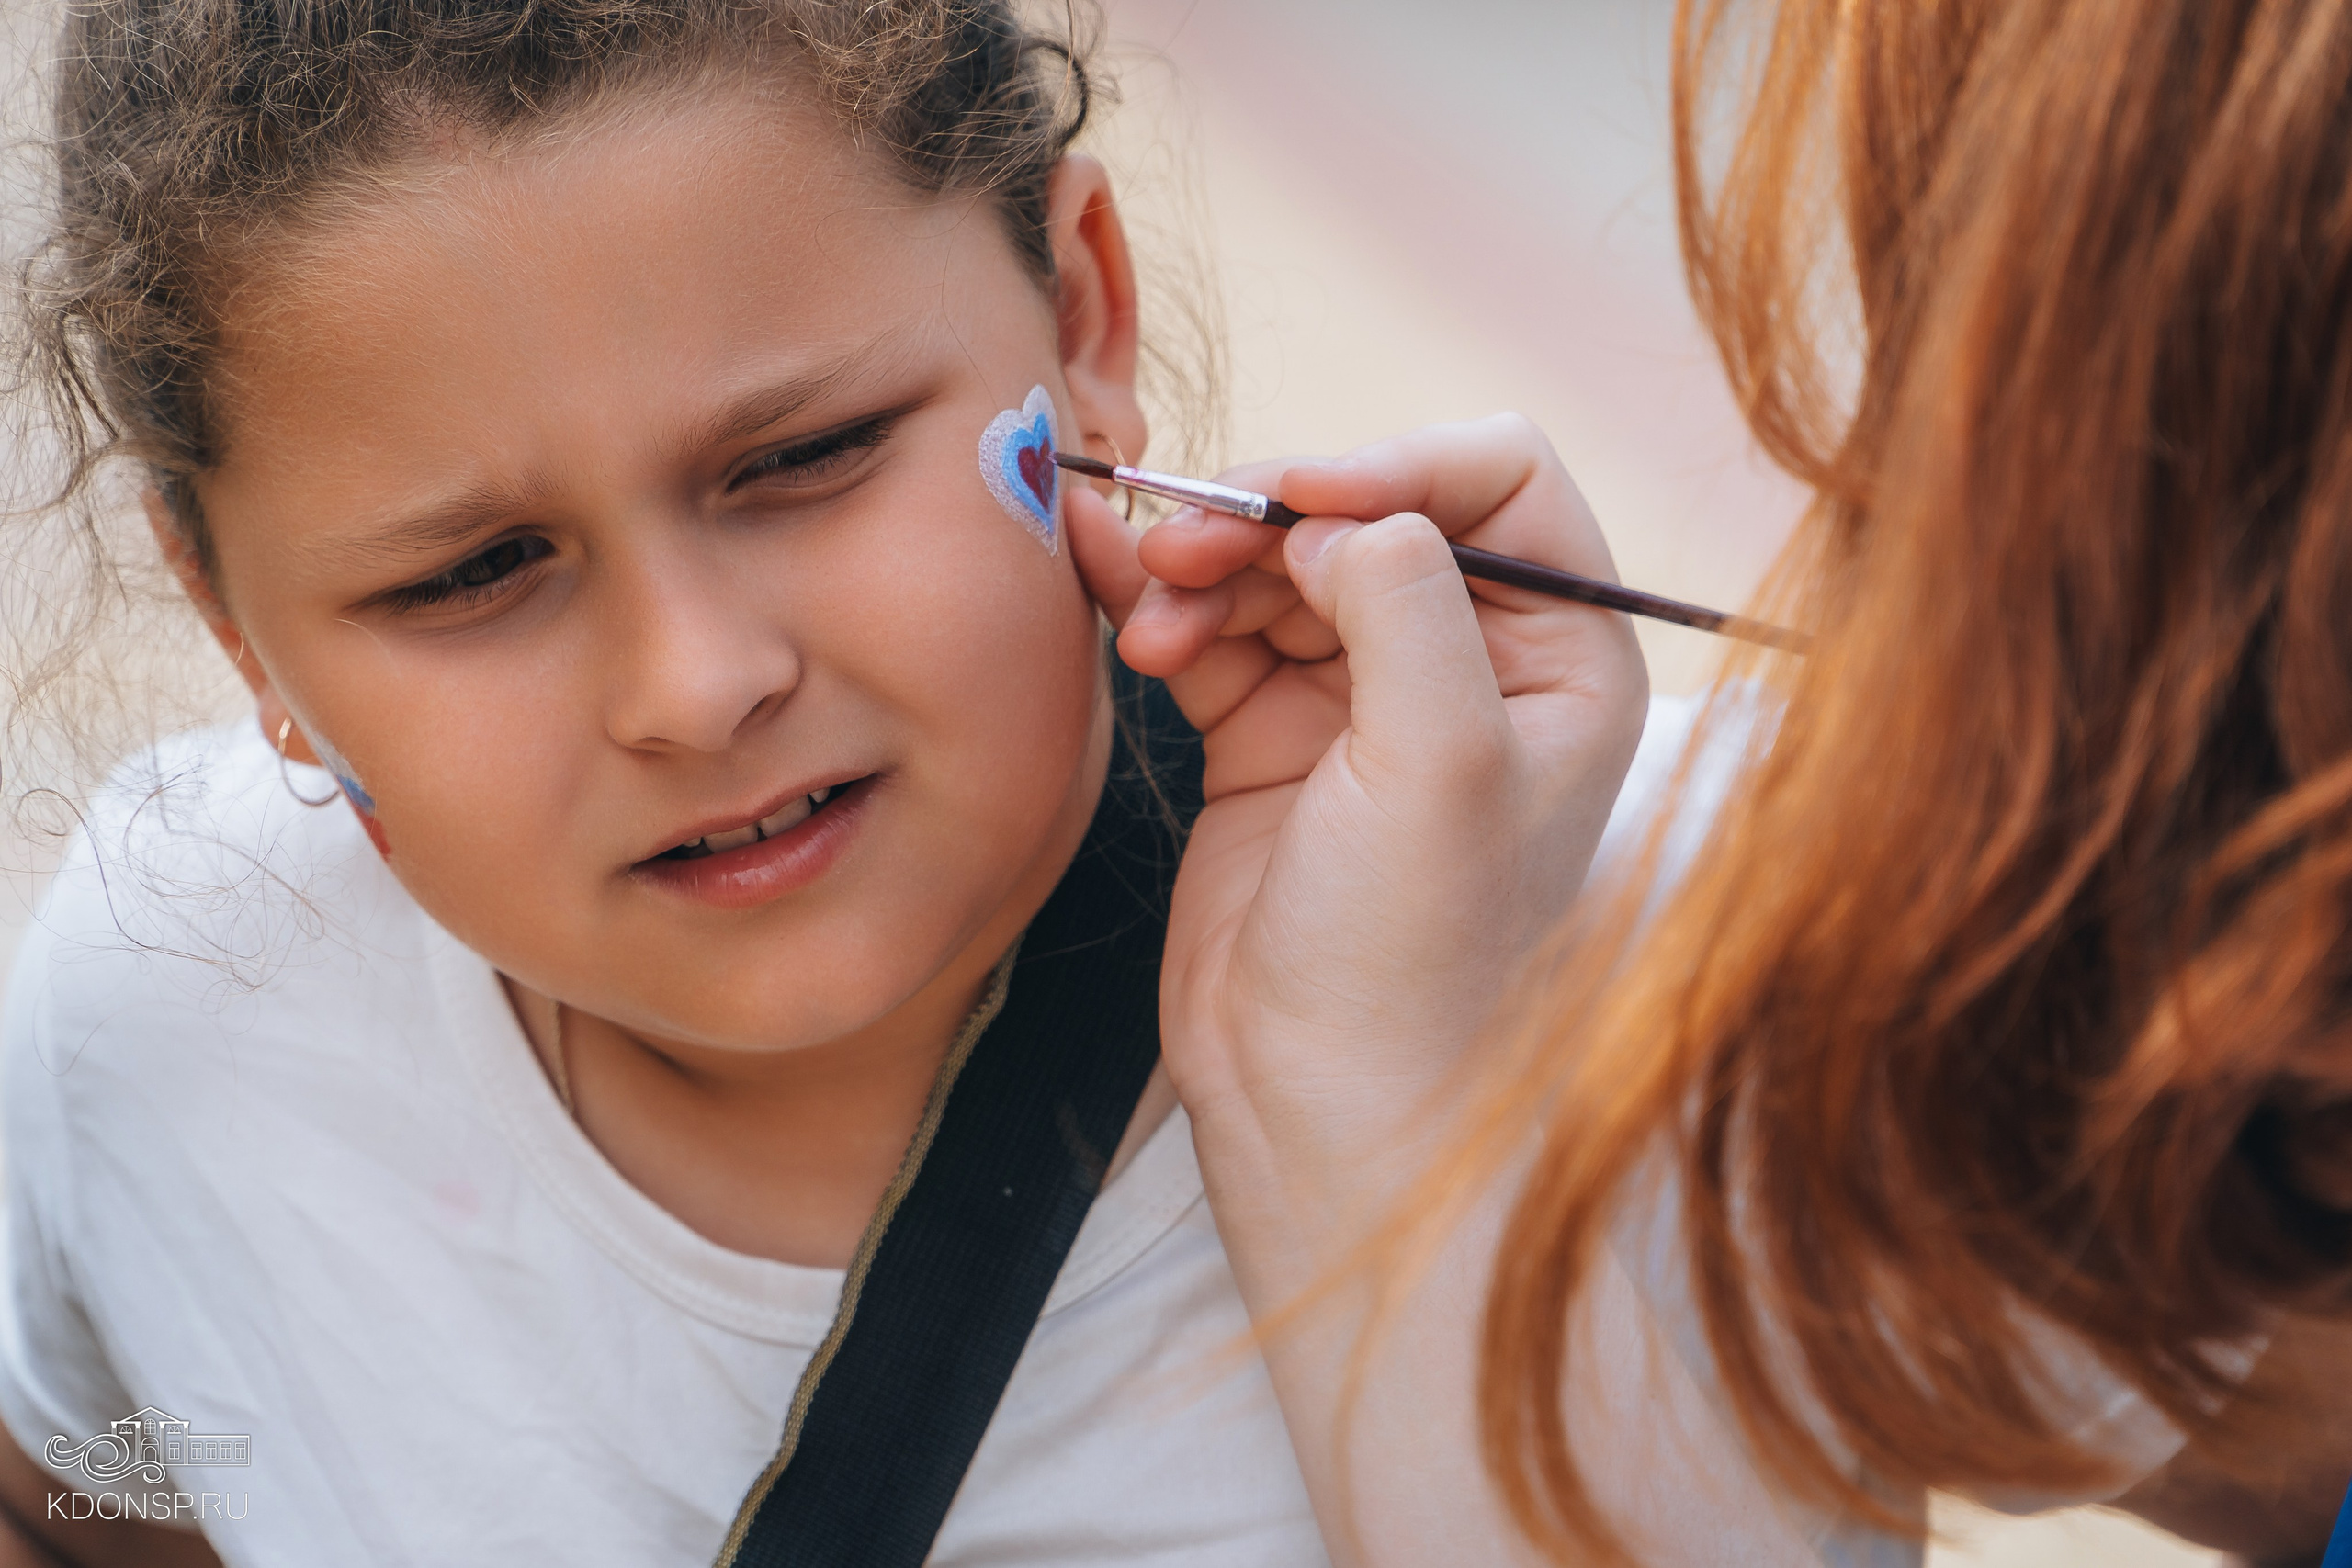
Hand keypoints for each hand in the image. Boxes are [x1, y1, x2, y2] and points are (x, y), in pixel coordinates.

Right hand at [1068, 413, 1647, 1231]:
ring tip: (1151, 621)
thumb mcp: (1441, 764)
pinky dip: (1165, 605)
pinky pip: (1215, 627)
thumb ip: (1407, 604)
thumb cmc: (1416, 962)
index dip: (1392, 464)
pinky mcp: (1273, 737)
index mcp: (1562, 659)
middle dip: (1269, 517)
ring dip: (1205, 567)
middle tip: (1186, 548)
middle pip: (1365, 510)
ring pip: (1278, 563)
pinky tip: (1122, 612)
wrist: (1317, 1111)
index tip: (1293, 498)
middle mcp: (1473, 663)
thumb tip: (1337, 513)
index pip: (1499, 480)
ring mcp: (1366, 699)